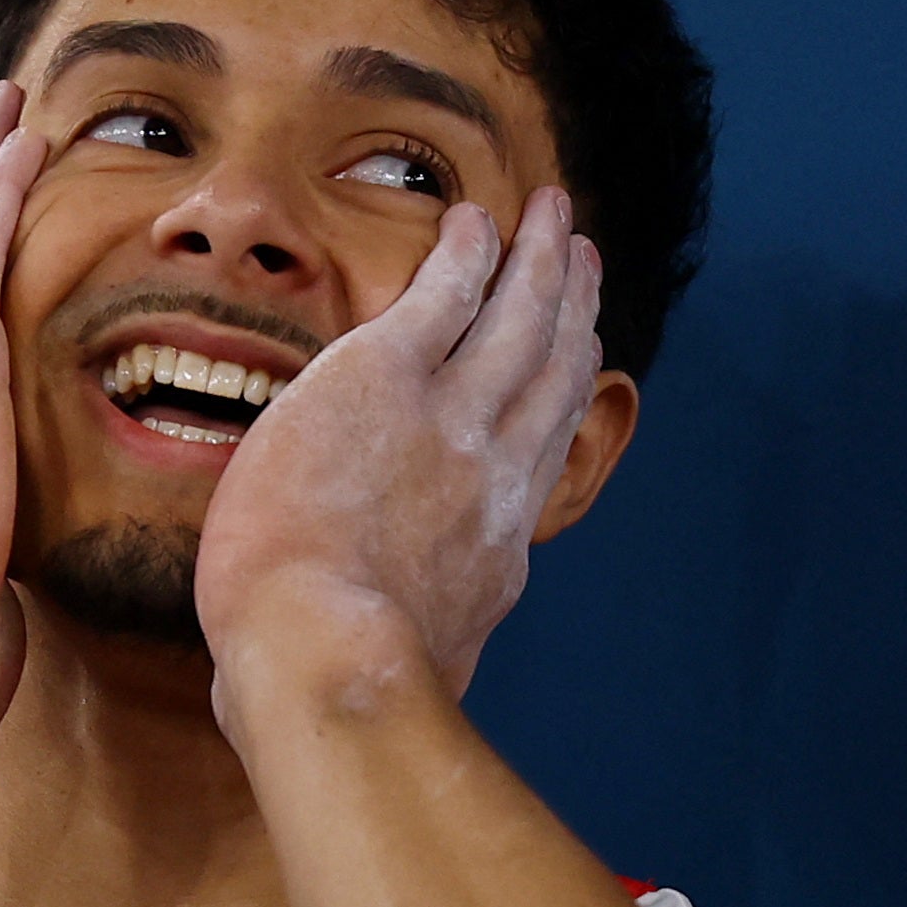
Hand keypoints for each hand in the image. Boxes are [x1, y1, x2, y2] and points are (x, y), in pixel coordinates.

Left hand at [196, 188, 601, 724]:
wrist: (323, 654)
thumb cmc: (332, 687)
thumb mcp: (395, 679)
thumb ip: (387, 661)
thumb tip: (352, 689)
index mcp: (493, 551)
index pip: (539, 457)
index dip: (564, 399)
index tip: (577, 365)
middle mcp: (494, 476)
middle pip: (551, 372)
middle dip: (572, 309)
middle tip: (583, 262)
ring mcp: (452, 421)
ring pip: (519, 320)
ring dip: (540, 260)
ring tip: (554, 216)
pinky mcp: (390, 376)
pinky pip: (446, 294)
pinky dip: (469, 252)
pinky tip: (474, 219)